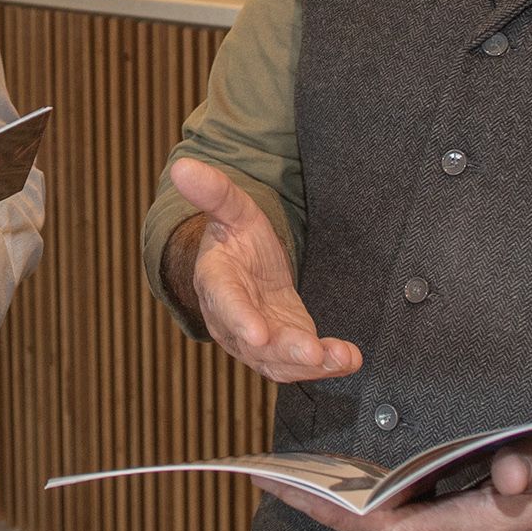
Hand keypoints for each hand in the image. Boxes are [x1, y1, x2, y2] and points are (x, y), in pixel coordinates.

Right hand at [165, 157, 358, 381]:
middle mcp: (232, 320)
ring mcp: (256, 339)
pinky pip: (298, 364)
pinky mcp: (281, 348)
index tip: (258, 334)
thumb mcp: (231, 210)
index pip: (225, 303)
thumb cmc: (235, 238)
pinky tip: (348, 358)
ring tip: (341, 357)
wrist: (242, 264)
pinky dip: (325, 365)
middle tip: (312, 352)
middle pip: (254, 343)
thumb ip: (213, 192)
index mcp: (216, 283)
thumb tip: (182, 165)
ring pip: (278, 361)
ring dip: (310, 364)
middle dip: (285, 350)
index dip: (240, 320)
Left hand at [261, 428, 531, 530]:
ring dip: (338, 505)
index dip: (337, 514)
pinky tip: (343, 475)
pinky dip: (368, 498)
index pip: (389, 530)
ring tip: (287, 476)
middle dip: (318, 508)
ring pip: (386, 526)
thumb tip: (510, 474)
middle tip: (266, 479)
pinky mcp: (464, 522)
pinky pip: (404, 516)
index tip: (293, 493)